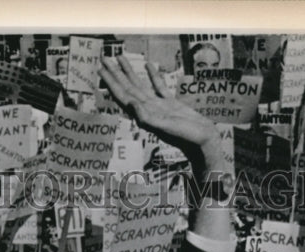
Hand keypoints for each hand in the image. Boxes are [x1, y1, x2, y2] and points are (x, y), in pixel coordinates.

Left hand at [99, 56, 221, 173]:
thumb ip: (148, 118)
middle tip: (104, 59)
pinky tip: (148, 65)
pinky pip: (158, 87)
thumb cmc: (186, 137)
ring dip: (129, 72)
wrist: (203, 141)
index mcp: (144, 114)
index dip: (111, 82)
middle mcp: (148, 109)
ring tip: (120, 58)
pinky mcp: (171, 104)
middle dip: (115, 74)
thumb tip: (131, 104)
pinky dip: (152, 75)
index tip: (101, 69)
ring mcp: (158, 106)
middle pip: (127, 88)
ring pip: (140, 85)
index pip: (123, 95)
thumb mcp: (165, 128)